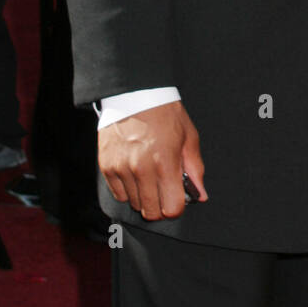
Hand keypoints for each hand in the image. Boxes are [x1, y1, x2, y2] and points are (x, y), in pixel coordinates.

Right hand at [98, 101, 206, 220]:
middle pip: (151, 212)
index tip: (177, 198)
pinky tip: (135, 173)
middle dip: (160, 205)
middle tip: (163, 189)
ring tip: (149, 175)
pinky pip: (119, 194)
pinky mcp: (107, 167)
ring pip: (134, 204)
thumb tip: (200, 195)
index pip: (171, 208)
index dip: (177, 207)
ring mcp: (122, 169)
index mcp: (165, 162)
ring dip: (144, 196)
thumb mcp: (188, 136)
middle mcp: (141, 169)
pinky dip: (128, 189)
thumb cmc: (165, 114)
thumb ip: (194, 168)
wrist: (135, 94)